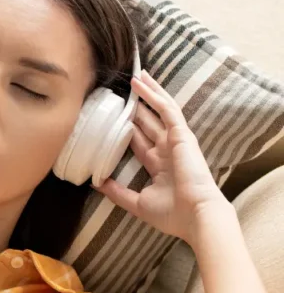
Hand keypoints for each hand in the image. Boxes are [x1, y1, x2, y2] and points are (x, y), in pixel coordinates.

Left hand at [93, 70, 228, 244]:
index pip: (139, 141)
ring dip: (148, 93)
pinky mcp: (182, 135)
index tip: (115, 116)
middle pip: (148, 122)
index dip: (128, 127)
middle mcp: (166, 150)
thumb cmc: (172, 214)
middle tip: (124, 89)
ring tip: (136, 76)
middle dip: (138, 106)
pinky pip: (168, 110)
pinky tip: (144, 83)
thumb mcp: (136, 202)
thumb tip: (97, 183)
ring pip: (159, 110)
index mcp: (158, 165)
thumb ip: (117, 192)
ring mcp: (175, 141)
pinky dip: (156, 96)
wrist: (194, 216)